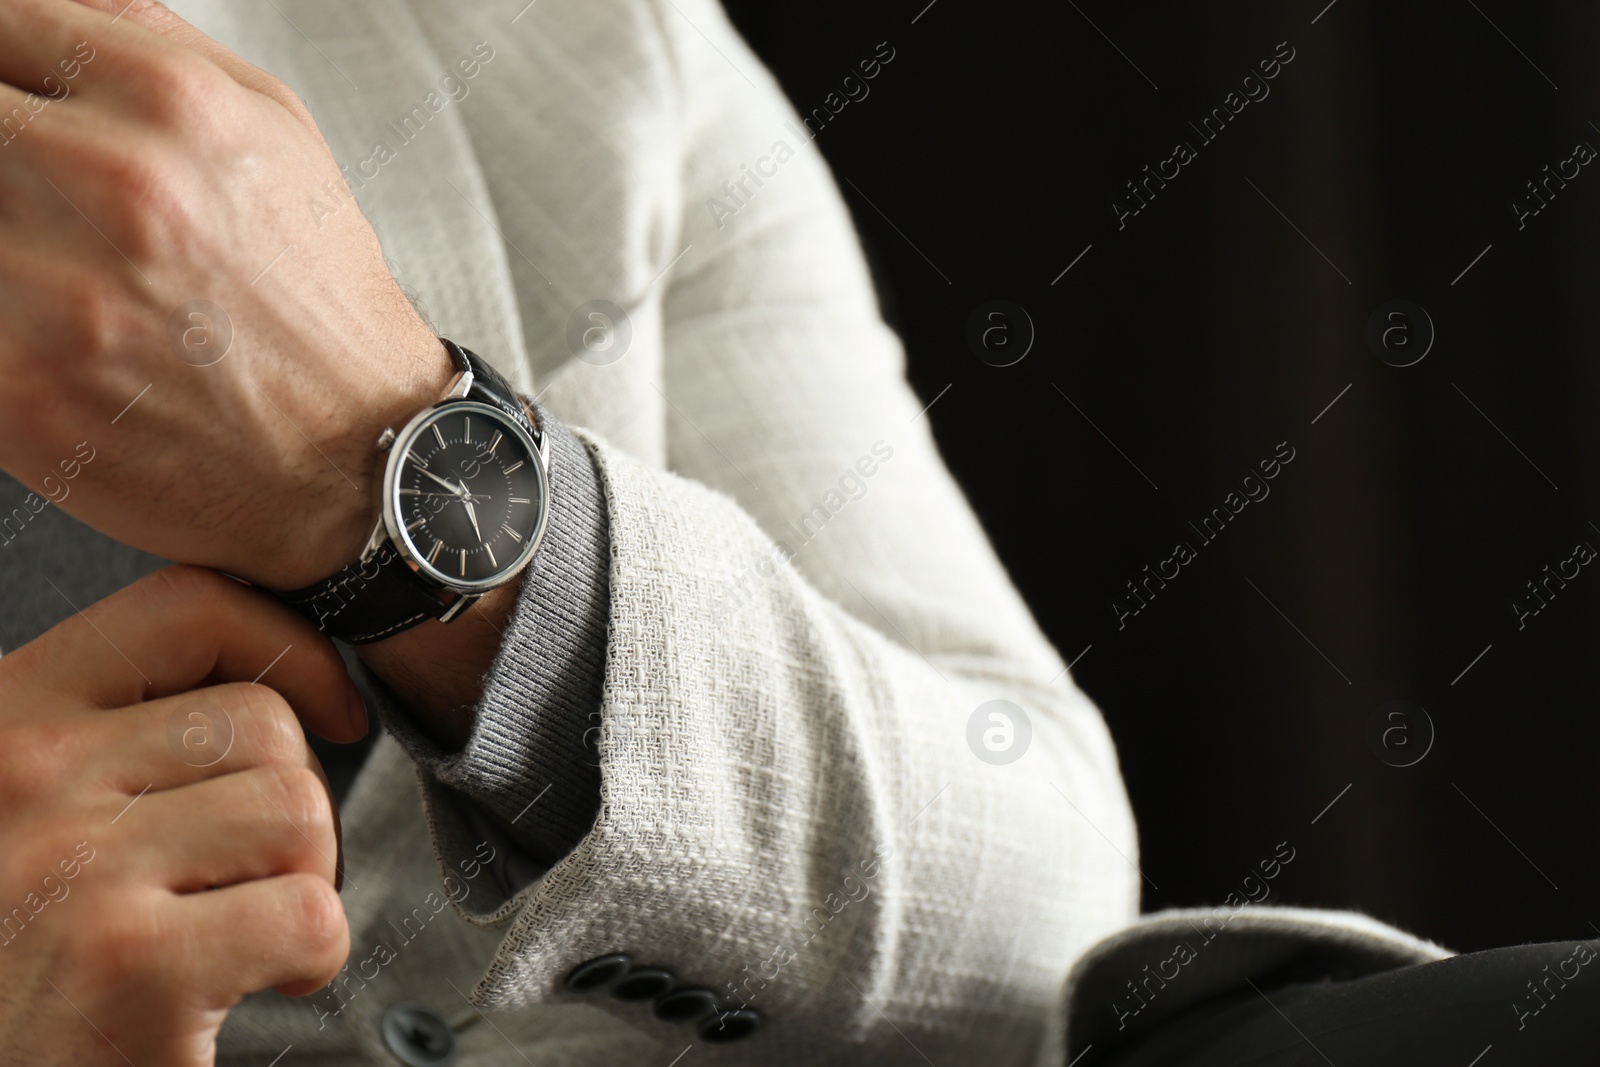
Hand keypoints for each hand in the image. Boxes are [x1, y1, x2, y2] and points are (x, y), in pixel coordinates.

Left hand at [0, 0, 455, 588]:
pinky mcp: (18, 388)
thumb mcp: (274, 129)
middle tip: (42, 208)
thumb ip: (147, 37)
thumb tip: (36, 12)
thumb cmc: (316, 301)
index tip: (14, 113)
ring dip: (2, 247)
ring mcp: (56, 290)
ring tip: (57, 276)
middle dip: (3, 168)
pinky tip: (55, 334)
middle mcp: (112, 184)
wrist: (359, 457)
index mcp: (171, 104)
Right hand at [0, 565, 365, 1066]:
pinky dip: (315, 955)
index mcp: (5, 721)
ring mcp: (79, 869)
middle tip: (256, 873)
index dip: (290, 648)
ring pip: (296, 809)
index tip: (329, 708)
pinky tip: (262, 980)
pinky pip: (308, 912)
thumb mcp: (31, 805)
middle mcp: (26, 778)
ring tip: (249, 927)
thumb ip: (120, 733)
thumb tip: (285, 678)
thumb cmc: (23, 954)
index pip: (186, 607)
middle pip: (263, 723)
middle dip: (296, 801)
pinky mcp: (134, 968)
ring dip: (306, 876)